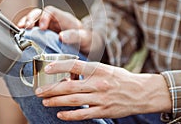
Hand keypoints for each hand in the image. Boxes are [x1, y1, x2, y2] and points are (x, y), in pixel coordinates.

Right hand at [18, 6, 101, 54]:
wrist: (86, 46)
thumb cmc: (86, 39)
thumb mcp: (85, 38)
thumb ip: (75, 36)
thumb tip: (62, 37)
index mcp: (63, 18)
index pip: (51, 12)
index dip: (44, 17)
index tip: (42, 27)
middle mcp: (53, 20)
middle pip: (38, 13)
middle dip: (30, 18)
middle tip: (25, 27)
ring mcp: (47, 27)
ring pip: (32, 21)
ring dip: (25, 24)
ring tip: (19, 31)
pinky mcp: (43, 34)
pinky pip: (32, 31)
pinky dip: (25, 32)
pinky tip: (20, 37)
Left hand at [35, 60, 171, 120]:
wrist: (141, 92)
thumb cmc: (120, 78)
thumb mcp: (105, 68)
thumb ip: (88, 70)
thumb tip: (69, 71)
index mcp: (98, 70)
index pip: (74, 65)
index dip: (59, 66)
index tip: (46, 68)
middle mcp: (98, 83)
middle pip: (69, 86)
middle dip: (51, 89)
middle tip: (39, 91)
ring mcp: (101, 98)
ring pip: (73, 100)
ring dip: (57, 101)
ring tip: (45, 101)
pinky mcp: (104, 111)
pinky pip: (84, 114)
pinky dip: (70, 115)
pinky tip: (60, 114)